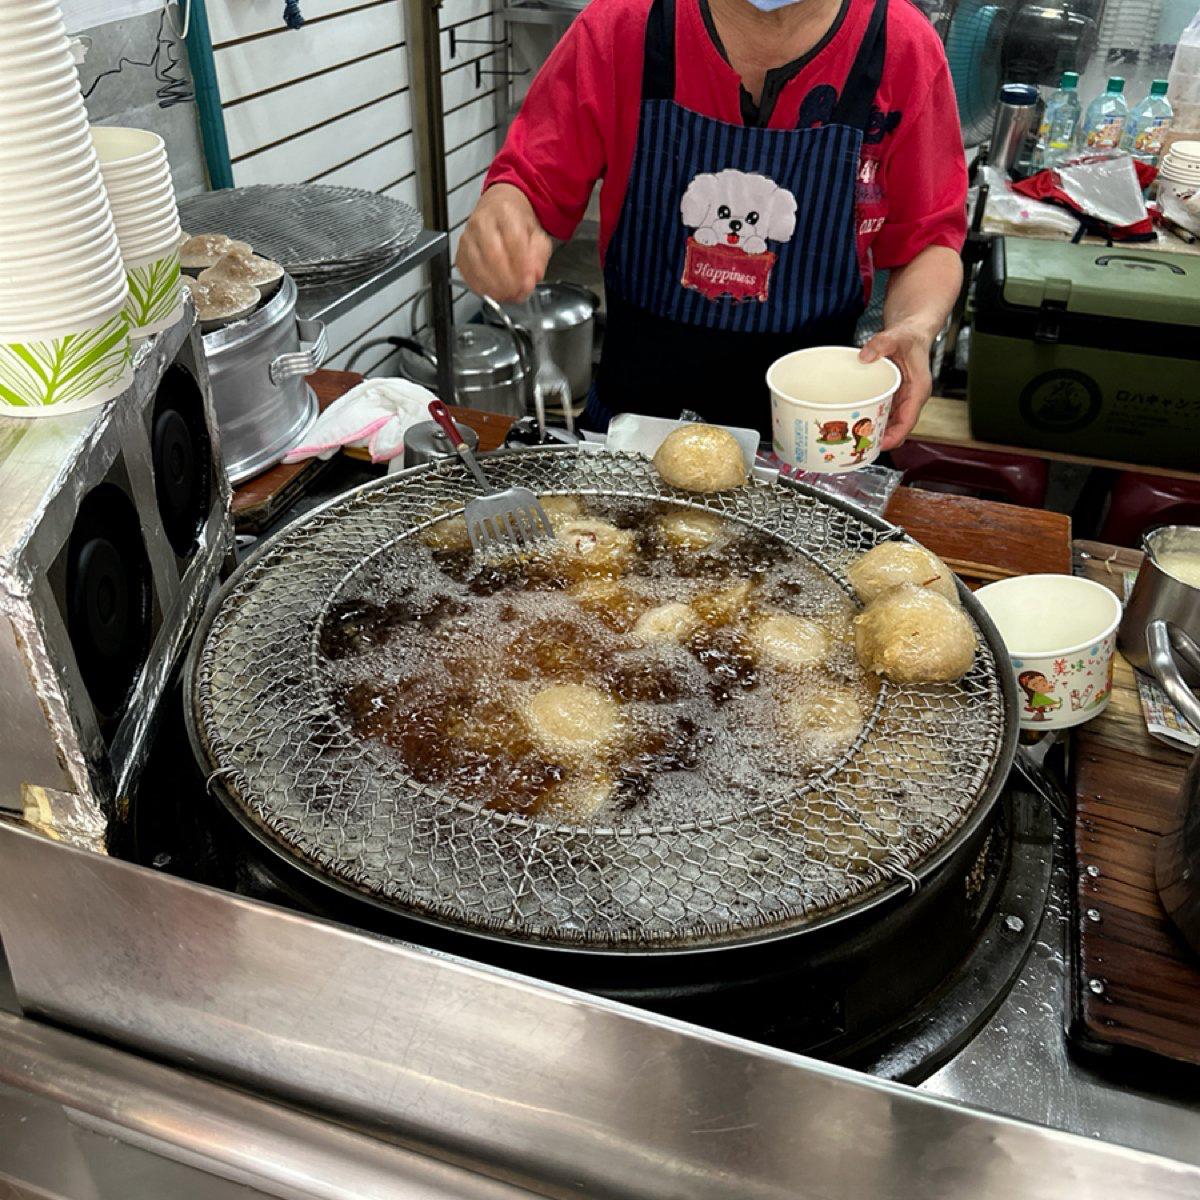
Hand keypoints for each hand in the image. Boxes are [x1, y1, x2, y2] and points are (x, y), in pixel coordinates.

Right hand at [455, 183, 552, 302]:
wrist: (496, 210)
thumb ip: (539, 256)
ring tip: (509, 295)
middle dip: (508, 280)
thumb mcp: (537, 235)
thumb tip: (533, 277)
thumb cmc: (516, 223)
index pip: (514, 239)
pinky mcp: (460, 253)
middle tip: (519, 292)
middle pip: (493, 254)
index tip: (529, 282)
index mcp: (505, 212)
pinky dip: (482, 288)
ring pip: (478, 266)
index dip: (522, 265)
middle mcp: (482, 221)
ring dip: (495, 287)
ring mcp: (467, 237)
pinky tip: (495, 292)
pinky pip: (468, 274)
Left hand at [858, 321, 933, 449]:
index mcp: (918, 390)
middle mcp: (911, 399)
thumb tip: (865, 356)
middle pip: (897, 429)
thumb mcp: (897, 336)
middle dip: (880, 440)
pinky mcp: (893, 398)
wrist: (911, 332)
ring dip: (875, 434)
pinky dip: (872, 422)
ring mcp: (902, 400)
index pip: (908, 421)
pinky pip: (883, 415)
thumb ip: (882, 343)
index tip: (879, 445)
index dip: (895, 436)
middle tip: (858, 446)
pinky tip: (856, 425)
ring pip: (890, 425)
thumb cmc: (910, 337)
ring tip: (854, 441)